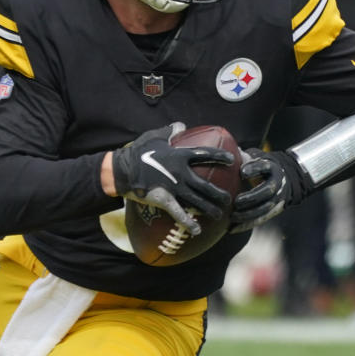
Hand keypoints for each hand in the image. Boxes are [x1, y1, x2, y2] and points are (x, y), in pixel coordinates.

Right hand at [111, 122, 233, 234]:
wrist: (122, 170)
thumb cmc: (138, 151)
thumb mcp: (155, 136)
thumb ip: (170, 131)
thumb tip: (181, 125)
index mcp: (179, 155)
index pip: (205, 155)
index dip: (220, 156)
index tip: (232, 160)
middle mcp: (180, 172)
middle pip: (206, 185)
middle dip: (219, 194)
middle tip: (229, 199)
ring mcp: (173, 188)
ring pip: (197, 201)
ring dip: (209, 209)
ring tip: (219, 215)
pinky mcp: (164, 200)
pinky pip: (179, 213)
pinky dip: (188, 222)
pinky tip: (197, 230)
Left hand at [229, 149, 300, 233]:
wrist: (284, 177)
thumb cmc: (261, 165)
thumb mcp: (256, 157)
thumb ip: (243, 155)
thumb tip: (224, 149)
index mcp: (272, 167)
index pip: (264, 166)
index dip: (254, 169)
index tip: (242, 172)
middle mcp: (277, 183)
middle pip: (266, 191)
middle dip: (251, 197)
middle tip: (236, 202)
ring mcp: (276, 198)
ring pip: (264, 208)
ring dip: (248, 214)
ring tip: (232, 217)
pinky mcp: (272, 210)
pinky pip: (260, 219)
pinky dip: (246, 225)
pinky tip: (232, 229)